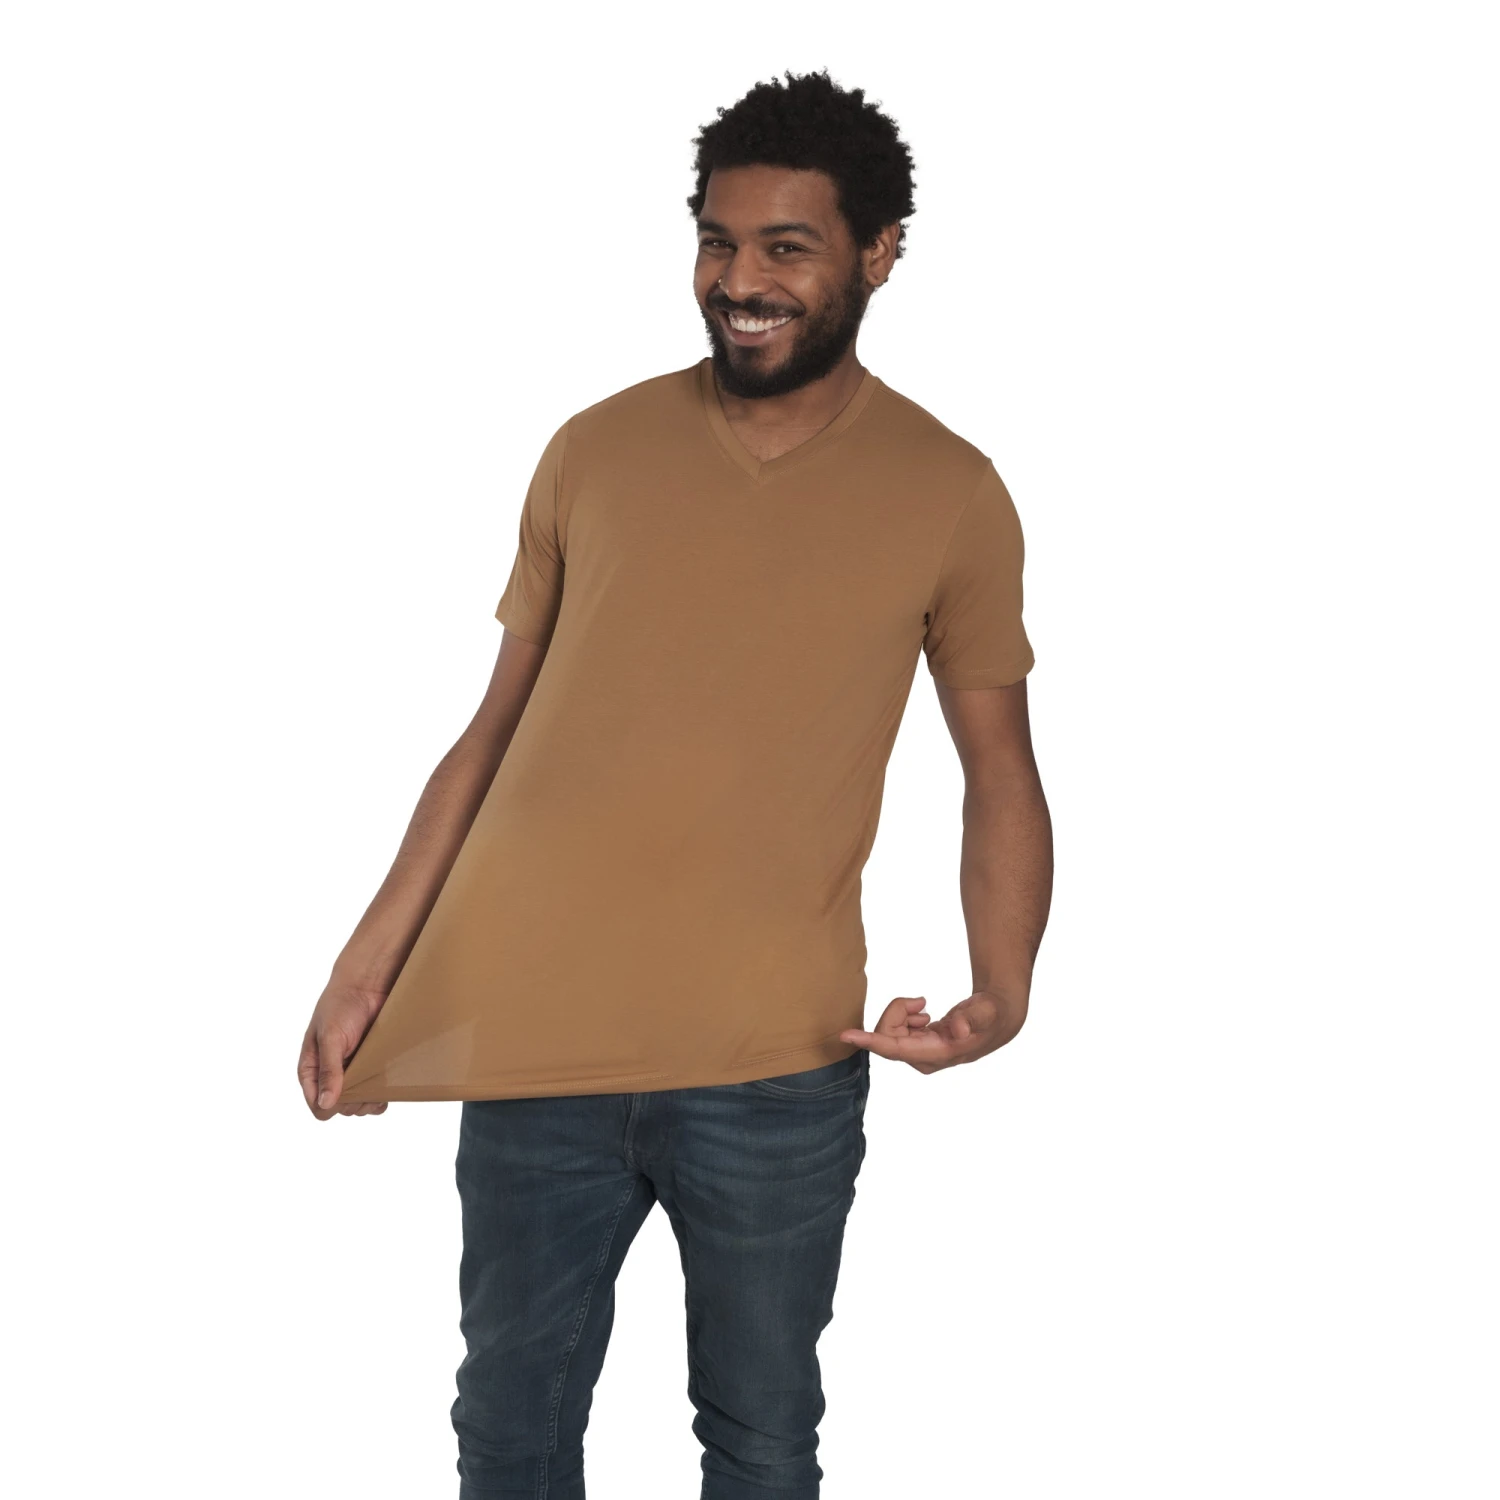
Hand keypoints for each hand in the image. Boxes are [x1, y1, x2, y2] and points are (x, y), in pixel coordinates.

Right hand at [297, 979, 389, 1118]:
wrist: (368, 985)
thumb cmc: (341, 1006)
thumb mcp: (330, 1037)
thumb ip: (328, 1070)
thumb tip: (325, 1103)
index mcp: (312, 1070)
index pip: (317, 1105)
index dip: (333, 1105)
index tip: (349, 1092)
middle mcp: (330, 1075)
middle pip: (341, 1108)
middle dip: (355, 1103)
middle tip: (366, 1085)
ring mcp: (352, 1072)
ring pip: (360, 1104)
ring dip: (370, 1100)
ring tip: (377, 1086)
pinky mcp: (372, 1067)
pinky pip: (376, 1092)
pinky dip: (382, 1092)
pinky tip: (387, 1085)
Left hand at [839, 988, 1026, 1073]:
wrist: (998, 1021)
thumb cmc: (992, 1014)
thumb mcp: (988, 1011)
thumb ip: (973, 1017)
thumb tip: (956, 1029)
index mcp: (940, 1053)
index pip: (897, 1049)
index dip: (871, 1041)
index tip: (847, 1035)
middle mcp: (926, 1059)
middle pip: (889, 1036)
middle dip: (897, 1012)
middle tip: (921, 1000)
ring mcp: (920, 1055)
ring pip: (890, 1034)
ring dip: (901, 1014)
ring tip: (924, 1005)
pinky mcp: (918, 1048)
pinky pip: (895, 1033)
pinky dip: (904, 1017)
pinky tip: (923, 1014)